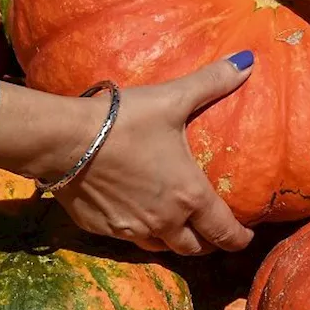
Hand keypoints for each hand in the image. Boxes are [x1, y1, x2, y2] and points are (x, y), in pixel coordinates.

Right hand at [0, 53, 255, 254]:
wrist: (61, 140)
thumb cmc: (123, 121)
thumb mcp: (172, 99)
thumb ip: (211, 82)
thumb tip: (247, 61)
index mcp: (188, 196)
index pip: (223, 232)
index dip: (239, 239)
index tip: (246, 237)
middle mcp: (163, 222)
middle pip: (193, 248)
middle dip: (208, 244)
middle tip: (214, 233)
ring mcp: (129, 229)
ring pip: (160, 248)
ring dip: (174, 242)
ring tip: (179, 229)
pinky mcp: (100, 228)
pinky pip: (127, 239)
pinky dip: (139, 232)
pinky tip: (135, 216)